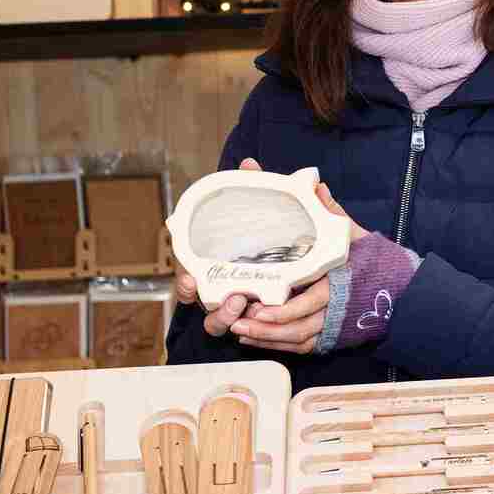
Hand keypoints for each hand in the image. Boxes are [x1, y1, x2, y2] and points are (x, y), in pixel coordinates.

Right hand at [174, 157, 265, 337]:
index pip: (188, 277)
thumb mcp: (268, 211)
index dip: (185, 284)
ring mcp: (235, 305)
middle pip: (199, 305)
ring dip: (225, 318)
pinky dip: (250, 328)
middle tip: (230, 295)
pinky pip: (245, 329)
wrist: (308, 259)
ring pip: (217, 323)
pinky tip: (259, 319)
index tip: (190, 280)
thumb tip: (249, 164)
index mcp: (214, 264)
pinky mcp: (256, 316)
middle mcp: (219, 287)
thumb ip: (257, 188)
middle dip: (206, 306)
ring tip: (242, 303)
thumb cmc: (276, 233)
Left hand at [229, 173, 368, 354]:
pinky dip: (277, 345)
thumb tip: (314, 184)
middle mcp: (337, 308)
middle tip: (238, 322)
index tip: (259, 306)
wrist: (402, 292)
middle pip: (299, 327)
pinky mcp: (332, 337)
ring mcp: (334, 326)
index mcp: (340, 282)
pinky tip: (254, 339)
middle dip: (268, 328)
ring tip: (240, 331)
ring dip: (268, 339)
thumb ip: (331, 212)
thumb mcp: (355, 234)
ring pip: (298, 339)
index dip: (284, 309)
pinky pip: (302, 347)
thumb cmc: (376, 262)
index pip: (310, 301)